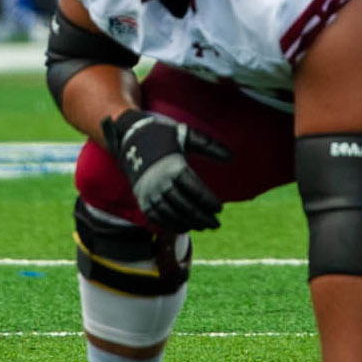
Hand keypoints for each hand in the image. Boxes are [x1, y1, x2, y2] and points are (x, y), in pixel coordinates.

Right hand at [102, 109, 232, 231]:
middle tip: (216, 224)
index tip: (219, 209)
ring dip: (188, 223)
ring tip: (204, 226)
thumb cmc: (163, 134)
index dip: (208, 202)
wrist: (129, 136)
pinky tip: (184, 227)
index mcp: (173, 167)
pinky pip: (156, 217)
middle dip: (202, 217)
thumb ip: (209, 145)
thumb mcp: (186, 134)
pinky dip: (170, 225)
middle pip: (184, 206)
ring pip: (171, 214)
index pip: (195, 190)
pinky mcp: (141, 198)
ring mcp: (149, 192)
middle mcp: (160, 182)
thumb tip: (232, 156)